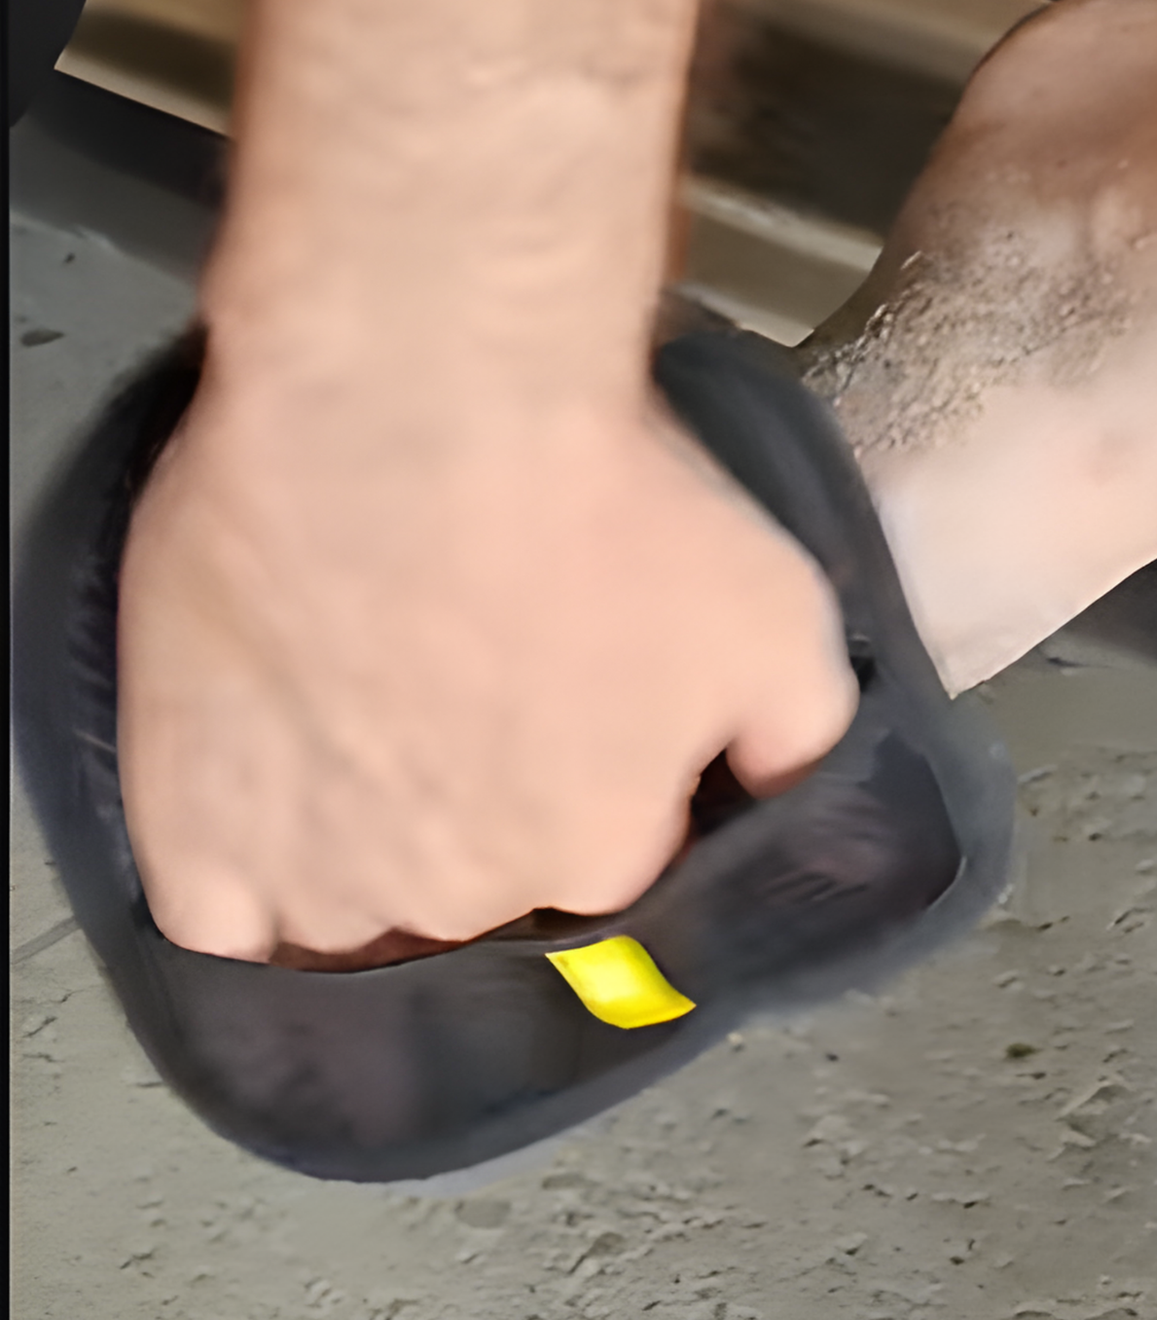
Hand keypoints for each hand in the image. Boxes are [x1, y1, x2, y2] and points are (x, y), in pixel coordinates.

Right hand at [117, 359, 857, 962]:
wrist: (418, 396)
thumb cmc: (602, 495)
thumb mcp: (782, 616)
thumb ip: (801, 740)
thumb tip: (791, 805)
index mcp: (602, 860)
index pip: (612, 872)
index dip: (605, 795)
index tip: (586, 721)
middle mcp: (463, 901)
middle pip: (482, 897)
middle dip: (492, 817)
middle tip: (475, 694)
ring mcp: (319, 876)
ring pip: (354, 920)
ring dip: (368, 856)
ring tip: (370, 733)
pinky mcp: (192, 825)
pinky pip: (216, 924)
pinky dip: (243, 896)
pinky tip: (266, 829)